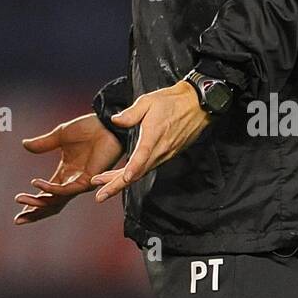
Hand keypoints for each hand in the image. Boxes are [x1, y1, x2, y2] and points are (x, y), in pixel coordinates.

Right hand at [13, 113, 124, 224]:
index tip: (18, 206)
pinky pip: (66, 189)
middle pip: (51, 204)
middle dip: (34, 212)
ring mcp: (80, 183)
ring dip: (38, 202)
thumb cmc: (88, 128)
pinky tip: (37, 184)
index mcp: (66, 174)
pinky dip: (51, 188)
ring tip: (21, 198)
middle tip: (18, 219)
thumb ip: (43, 143)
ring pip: (56, 200)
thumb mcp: (59, 135)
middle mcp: (72, 182)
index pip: (47, 194)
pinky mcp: (88, 180)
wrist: (105, 123)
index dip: (34, 202)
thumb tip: (24, 145)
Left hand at [91, 81, 211, 202]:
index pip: (143, 155)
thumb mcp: (148, 101)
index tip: (123, 179)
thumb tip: (115, 120)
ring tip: (103, 186)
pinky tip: (123, 175)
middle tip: (100, 195)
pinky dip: (134, 174)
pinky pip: (149, 168)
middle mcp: (161, 149)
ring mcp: (165, 154)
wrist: (197, 105)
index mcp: (154, 135)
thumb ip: (131, 113)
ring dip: (122, 181)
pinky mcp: (168, 155)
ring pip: (142, 172)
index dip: (133, 168)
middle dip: (117, 185)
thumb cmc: (172, 101)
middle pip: (138, 172)